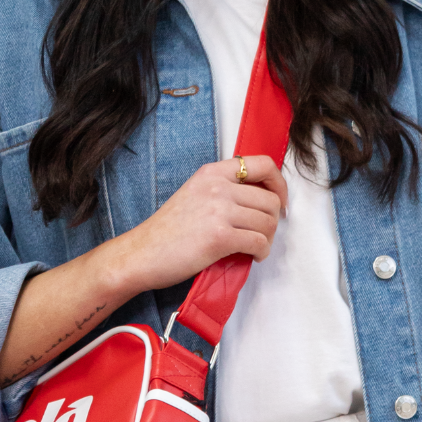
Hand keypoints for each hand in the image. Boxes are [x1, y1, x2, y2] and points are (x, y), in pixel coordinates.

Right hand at [112, 154, 288, 293]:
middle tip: (264, 234)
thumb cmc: (167, 230)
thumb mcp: (195, 194)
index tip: (279, 202)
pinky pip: (259, 242)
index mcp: (212, 172)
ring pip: (268, 222)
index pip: (262, 164)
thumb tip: (260, 200)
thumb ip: (224, 190)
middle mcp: (217, 186)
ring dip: (267, 239)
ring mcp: (219, 211)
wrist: (142, 253)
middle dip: (273, 221)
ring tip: (255, 248)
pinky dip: (261, 252)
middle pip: (270, 199)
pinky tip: (252, 257)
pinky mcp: (220, 237)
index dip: (279, 184)